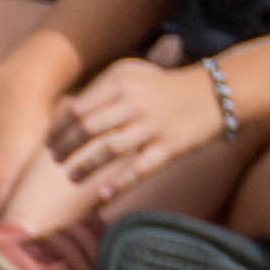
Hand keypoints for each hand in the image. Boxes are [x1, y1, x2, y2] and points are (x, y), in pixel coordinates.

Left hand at [41, 60, 225, 205]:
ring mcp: (154, 125)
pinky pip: (140, 169)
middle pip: (87, 129)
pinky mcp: (172, 146)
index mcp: (122, 82)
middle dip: (66, 148)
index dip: (58, 129)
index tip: (50, 142)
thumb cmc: (167, 87)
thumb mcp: (135, 75)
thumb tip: (69, 116)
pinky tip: (103, 195)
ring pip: (109, 150)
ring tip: (71, 178)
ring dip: (85, 167)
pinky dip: (120, 183)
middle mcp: (136, 103)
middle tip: (56, 160)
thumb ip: (104, 90)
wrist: (219, 92)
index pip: (77, 109)